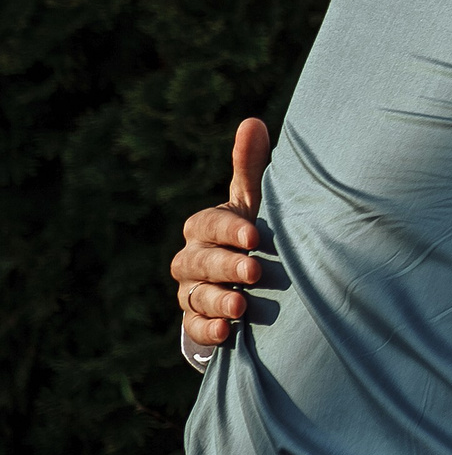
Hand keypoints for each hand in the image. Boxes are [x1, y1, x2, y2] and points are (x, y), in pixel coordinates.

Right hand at [174, 119, 270, 350]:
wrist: (249, 281)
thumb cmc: (253, 230)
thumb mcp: (254, 201)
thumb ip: (251, 167)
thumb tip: (252, 121)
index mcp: (205, 227)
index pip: (209, 224)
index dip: (230, 230)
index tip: (256, 236)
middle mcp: (193, 259)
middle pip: (199, 261)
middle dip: (226, 266)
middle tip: (255, 272)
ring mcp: (192, 291)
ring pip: (195, 295)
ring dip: (217, 300)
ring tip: (241, 305)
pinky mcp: (198, 321)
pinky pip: (195, 328)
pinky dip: (208, 330)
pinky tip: (225, 333)